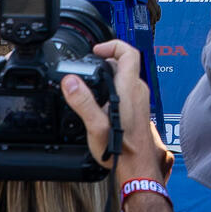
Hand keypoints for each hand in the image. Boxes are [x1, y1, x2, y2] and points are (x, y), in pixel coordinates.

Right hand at [63, 39, 172, 184]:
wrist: (138, 166)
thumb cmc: (121, 149)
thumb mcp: (95, 125)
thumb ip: (82, 102)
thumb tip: (70, 81)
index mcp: (128, 88)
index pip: (129, 52)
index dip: (112, 45)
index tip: (96, 51)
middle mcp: (138, 90)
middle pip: (125, 63)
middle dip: (105, 61)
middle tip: (88, 68)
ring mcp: (140, 99)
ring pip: (126, 76)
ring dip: (109, 75)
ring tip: (91, 84)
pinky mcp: (139, 108)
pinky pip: (127, 88)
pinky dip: (114, 87)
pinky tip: (100, 101)